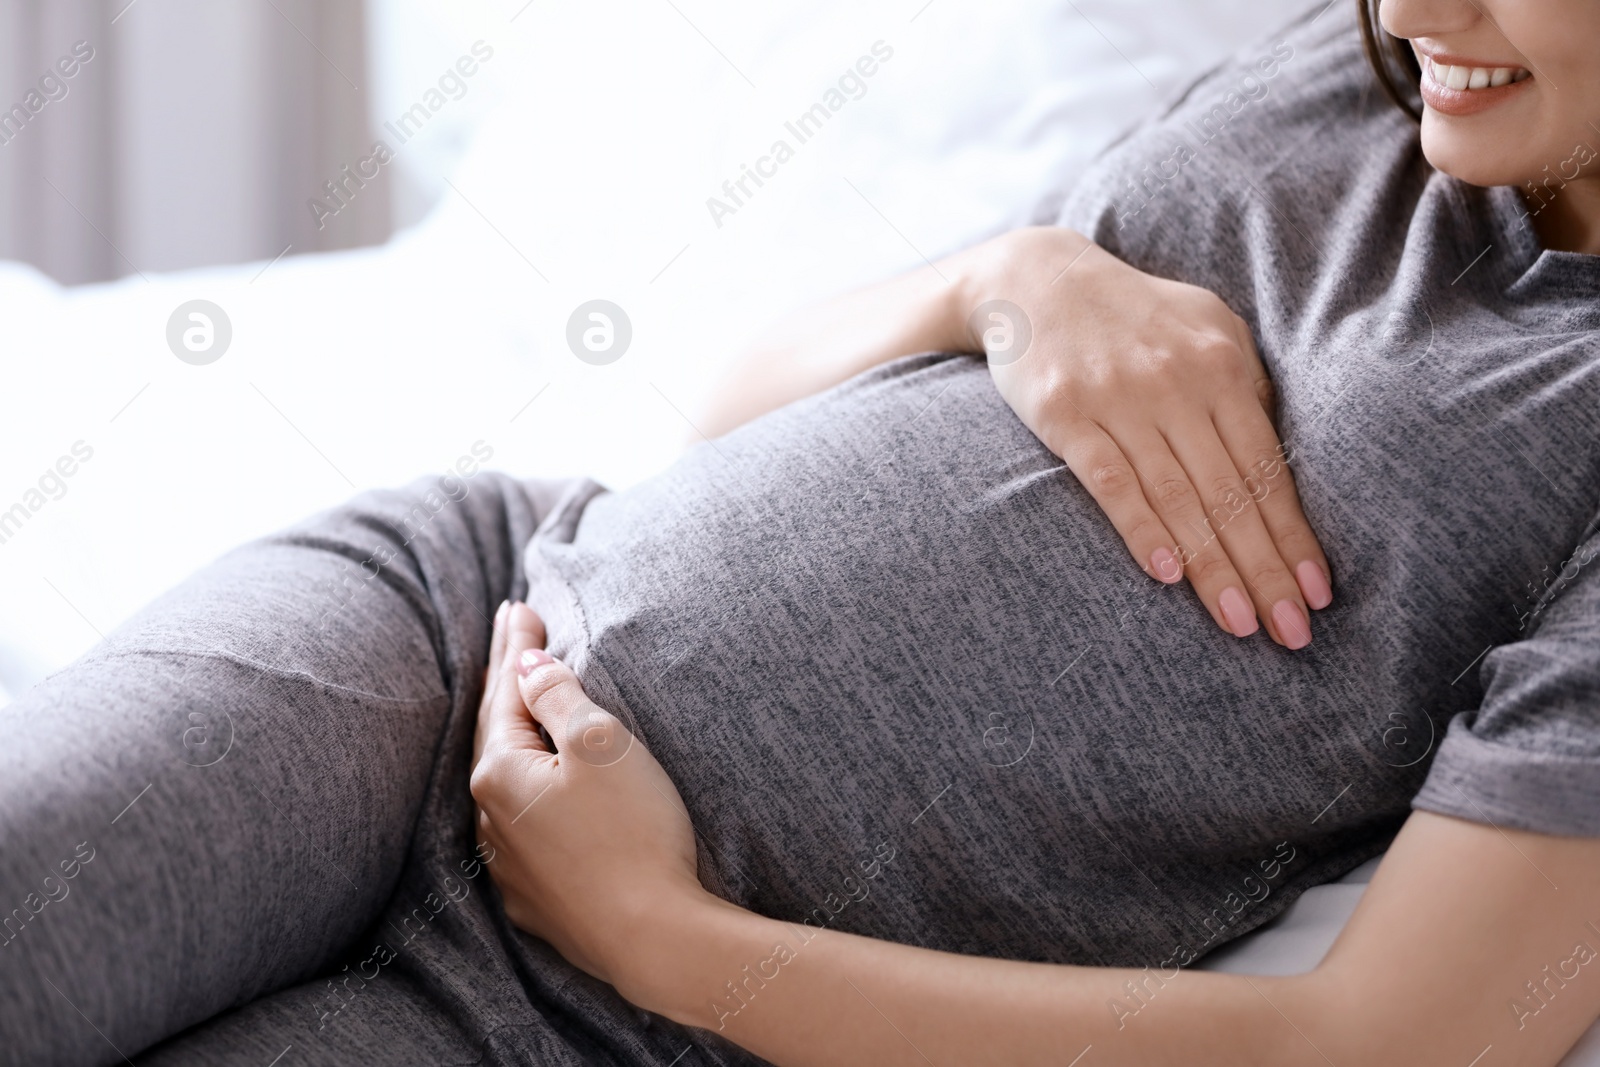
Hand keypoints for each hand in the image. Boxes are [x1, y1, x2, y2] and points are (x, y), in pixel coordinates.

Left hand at [469, 602, 704, 997]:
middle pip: (497, 732)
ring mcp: (512, 866)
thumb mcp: (600, 744)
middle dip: (507, 679)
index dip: (517, 646)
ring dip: (514, 735)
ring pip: (507, 782)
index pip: (506, 693)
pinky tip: (538, 789)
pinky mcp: (539, 900)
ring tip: (519, 701)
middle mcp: (492, 821)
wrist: (654, 938)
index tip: (521, 605)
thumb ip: (558, 695)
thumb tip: (525, 665)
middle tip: (511, 629)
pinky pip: (526, 828)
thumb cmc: (633, 832)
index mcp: (500, 773)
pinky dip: (531, 791)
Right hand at [956, 226, 1332, 648]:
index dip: (1293, 536)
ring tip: (1239, 623)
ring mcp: (1120, 397)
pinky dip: (1141, 528)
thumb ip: (1243, 388)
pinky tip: (1166, 574)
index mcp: (1221, 365)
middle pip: (1231, 492)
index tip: (1315, 595)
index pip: (1267, 468)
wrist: (1034, 277)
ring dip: (1212, 566)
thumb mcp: (1203, 329)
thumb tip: (1276, 465)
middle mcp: (1177, 382)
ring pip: (1178, 496)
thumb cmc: (1131, 315)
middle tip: (1291, 633)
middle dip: (1265, 568)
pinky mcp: (1065, 413)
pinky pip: (1111, 481)